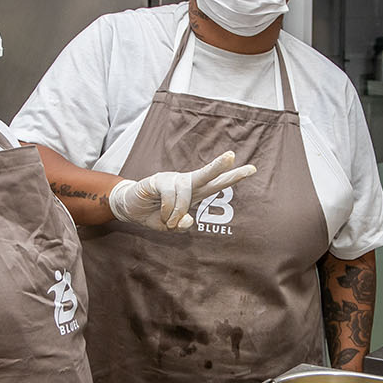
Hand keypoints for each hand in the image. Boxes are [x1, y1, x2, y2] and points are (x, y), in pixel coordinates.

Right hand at [108, 151, 256, 230]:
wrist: (130, 208)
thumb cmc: (154, 215)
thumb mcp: (171, 226)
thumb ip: (182, 226)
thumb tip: (188, 220)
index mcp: (194, 192)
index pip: (217, 183)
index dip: (234, 177)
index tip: (252, 169)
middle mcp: (186, 183)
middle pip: (206, 174)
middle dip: (219, 166)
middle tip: (232, 156)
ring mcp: (172, 180)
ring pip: (185, 193)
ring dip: (178, 212)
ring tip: (170, 221)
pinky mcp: (158, 180)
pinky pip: (169, 195)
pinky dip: (167, 209)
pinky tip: (162, 214)